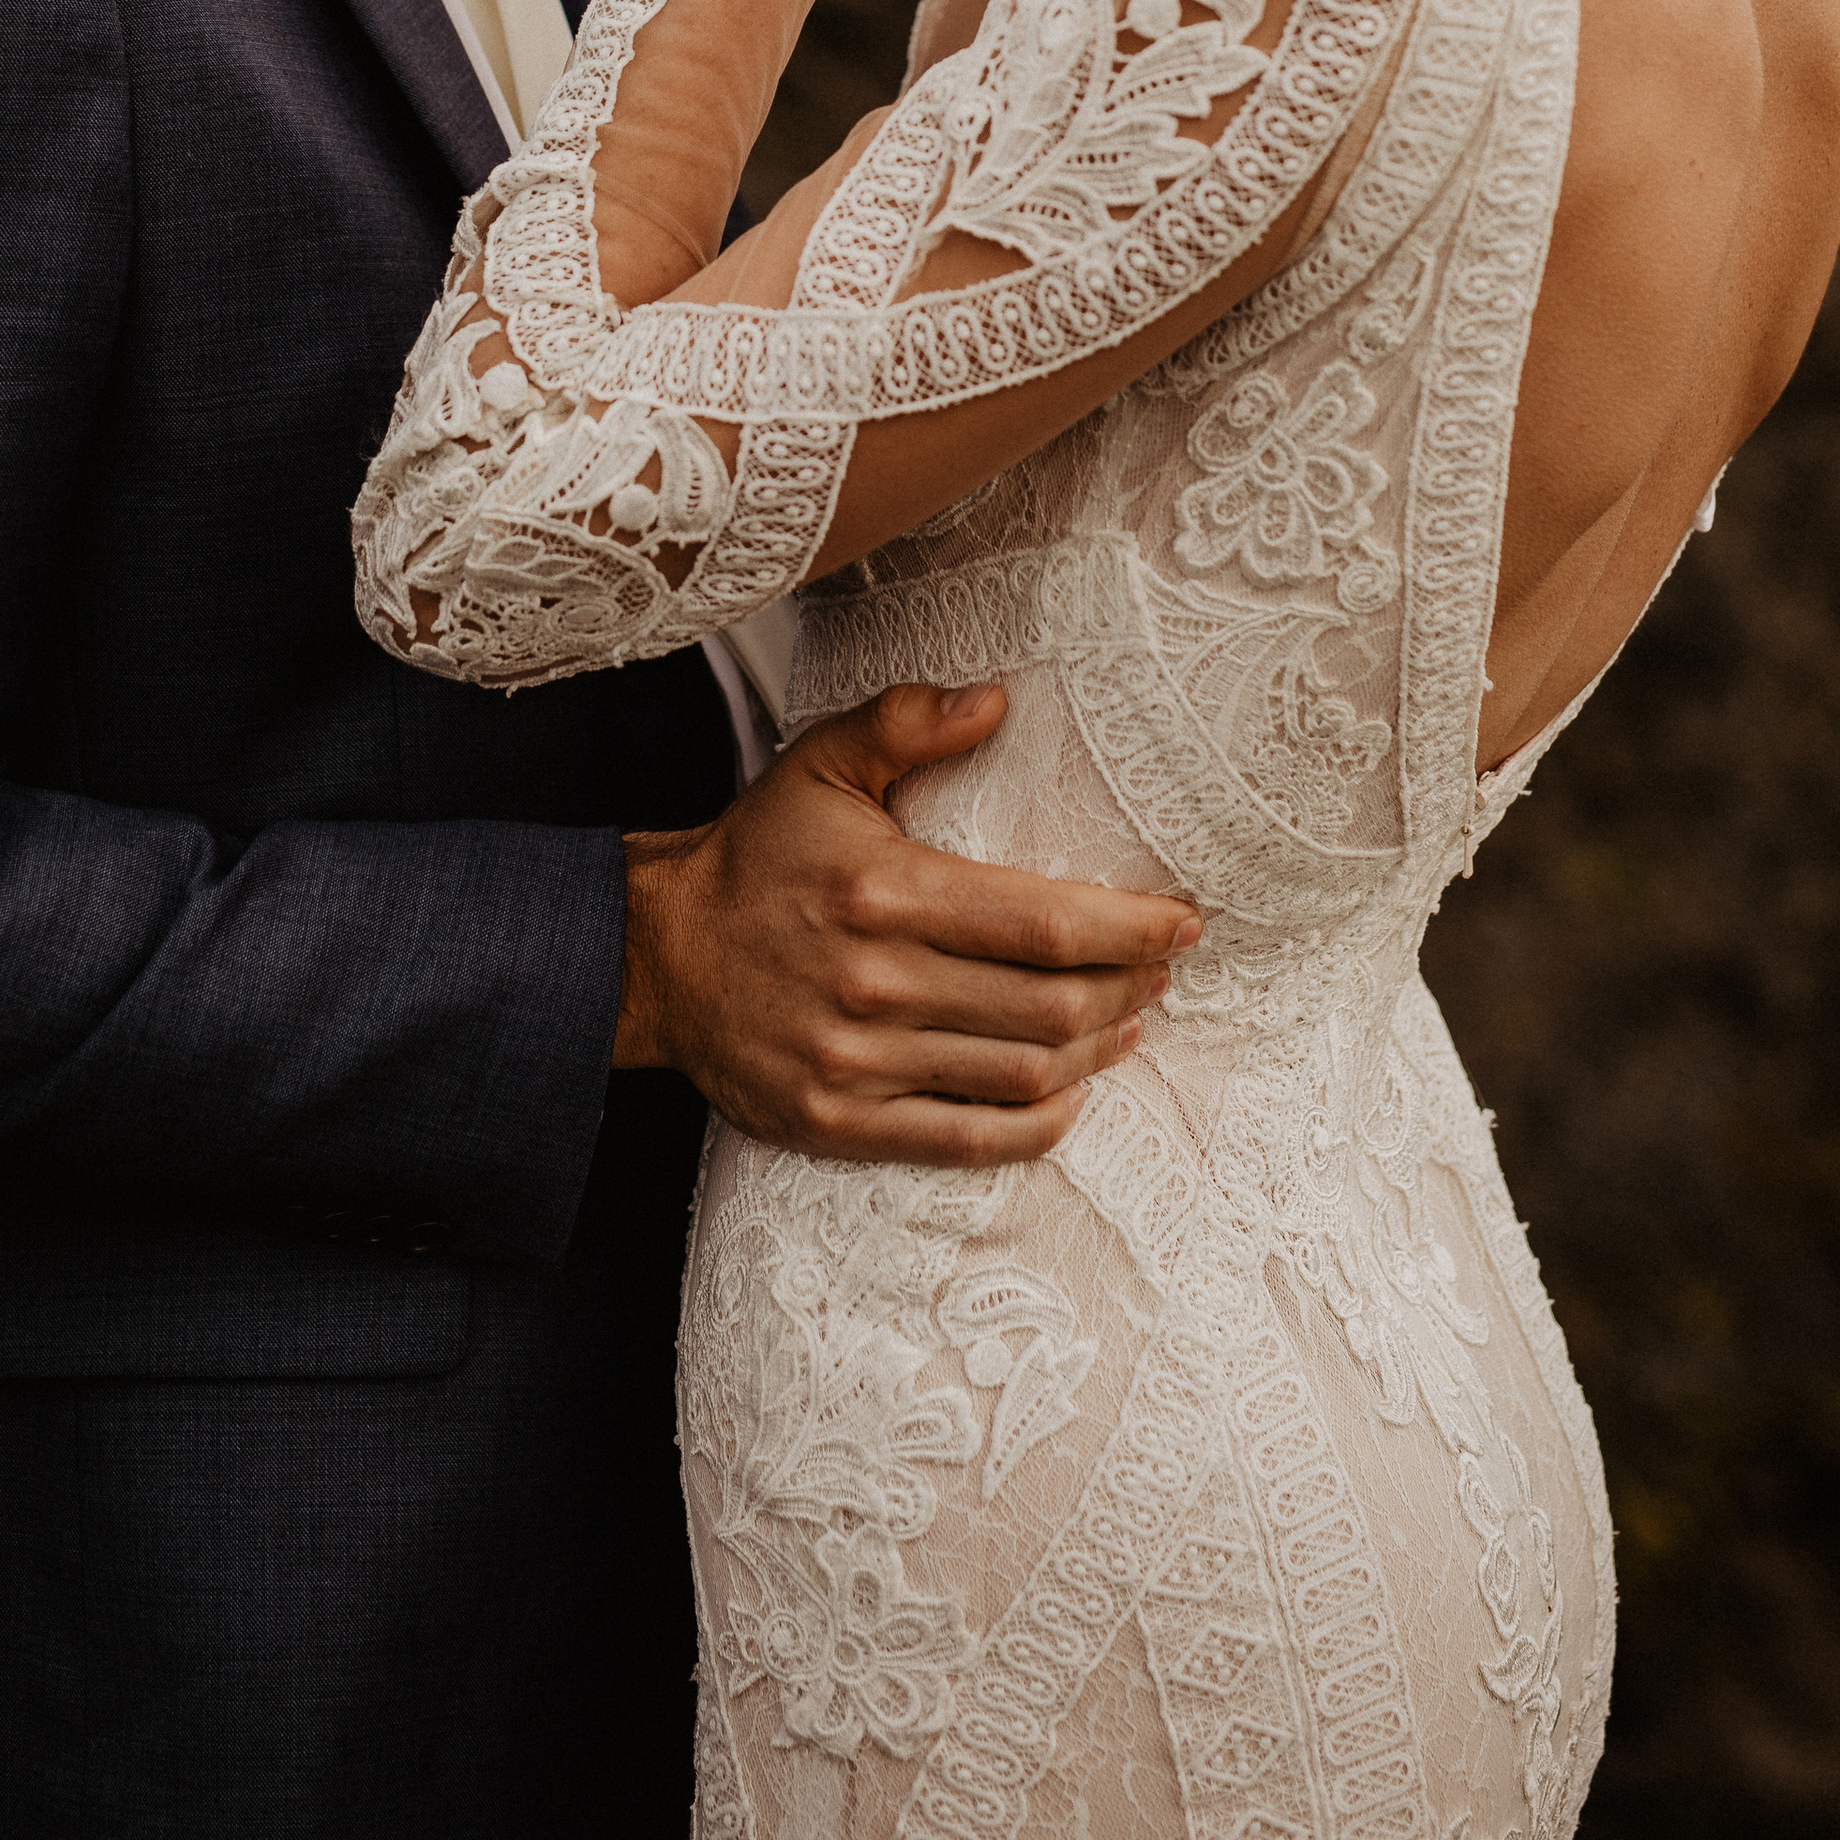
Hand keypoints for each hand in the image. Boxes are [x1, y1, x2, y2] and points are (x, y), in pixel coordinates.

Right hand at [614, 682, 1200, 1164]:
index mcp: (885, 893)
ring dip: (1095, 1051)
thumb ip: (906, 723)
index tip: (1183, 919)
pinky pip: (965, 1140)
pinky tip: (1071, 1095)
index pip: (1042, 923)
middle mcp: (876, 984)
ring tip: (1130, 1018)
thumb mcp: (819, 765)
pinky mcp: (840, 1123)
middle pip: (1048, 1005)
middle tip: (1164, 965)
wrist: (657, 957)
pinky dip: (1035, 1124)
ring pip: (1020, 1074)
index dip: (1130, 927)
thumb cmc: (755, 855)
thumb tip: (996, 699)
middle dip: (1127, 985)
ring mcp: (858, 1063)